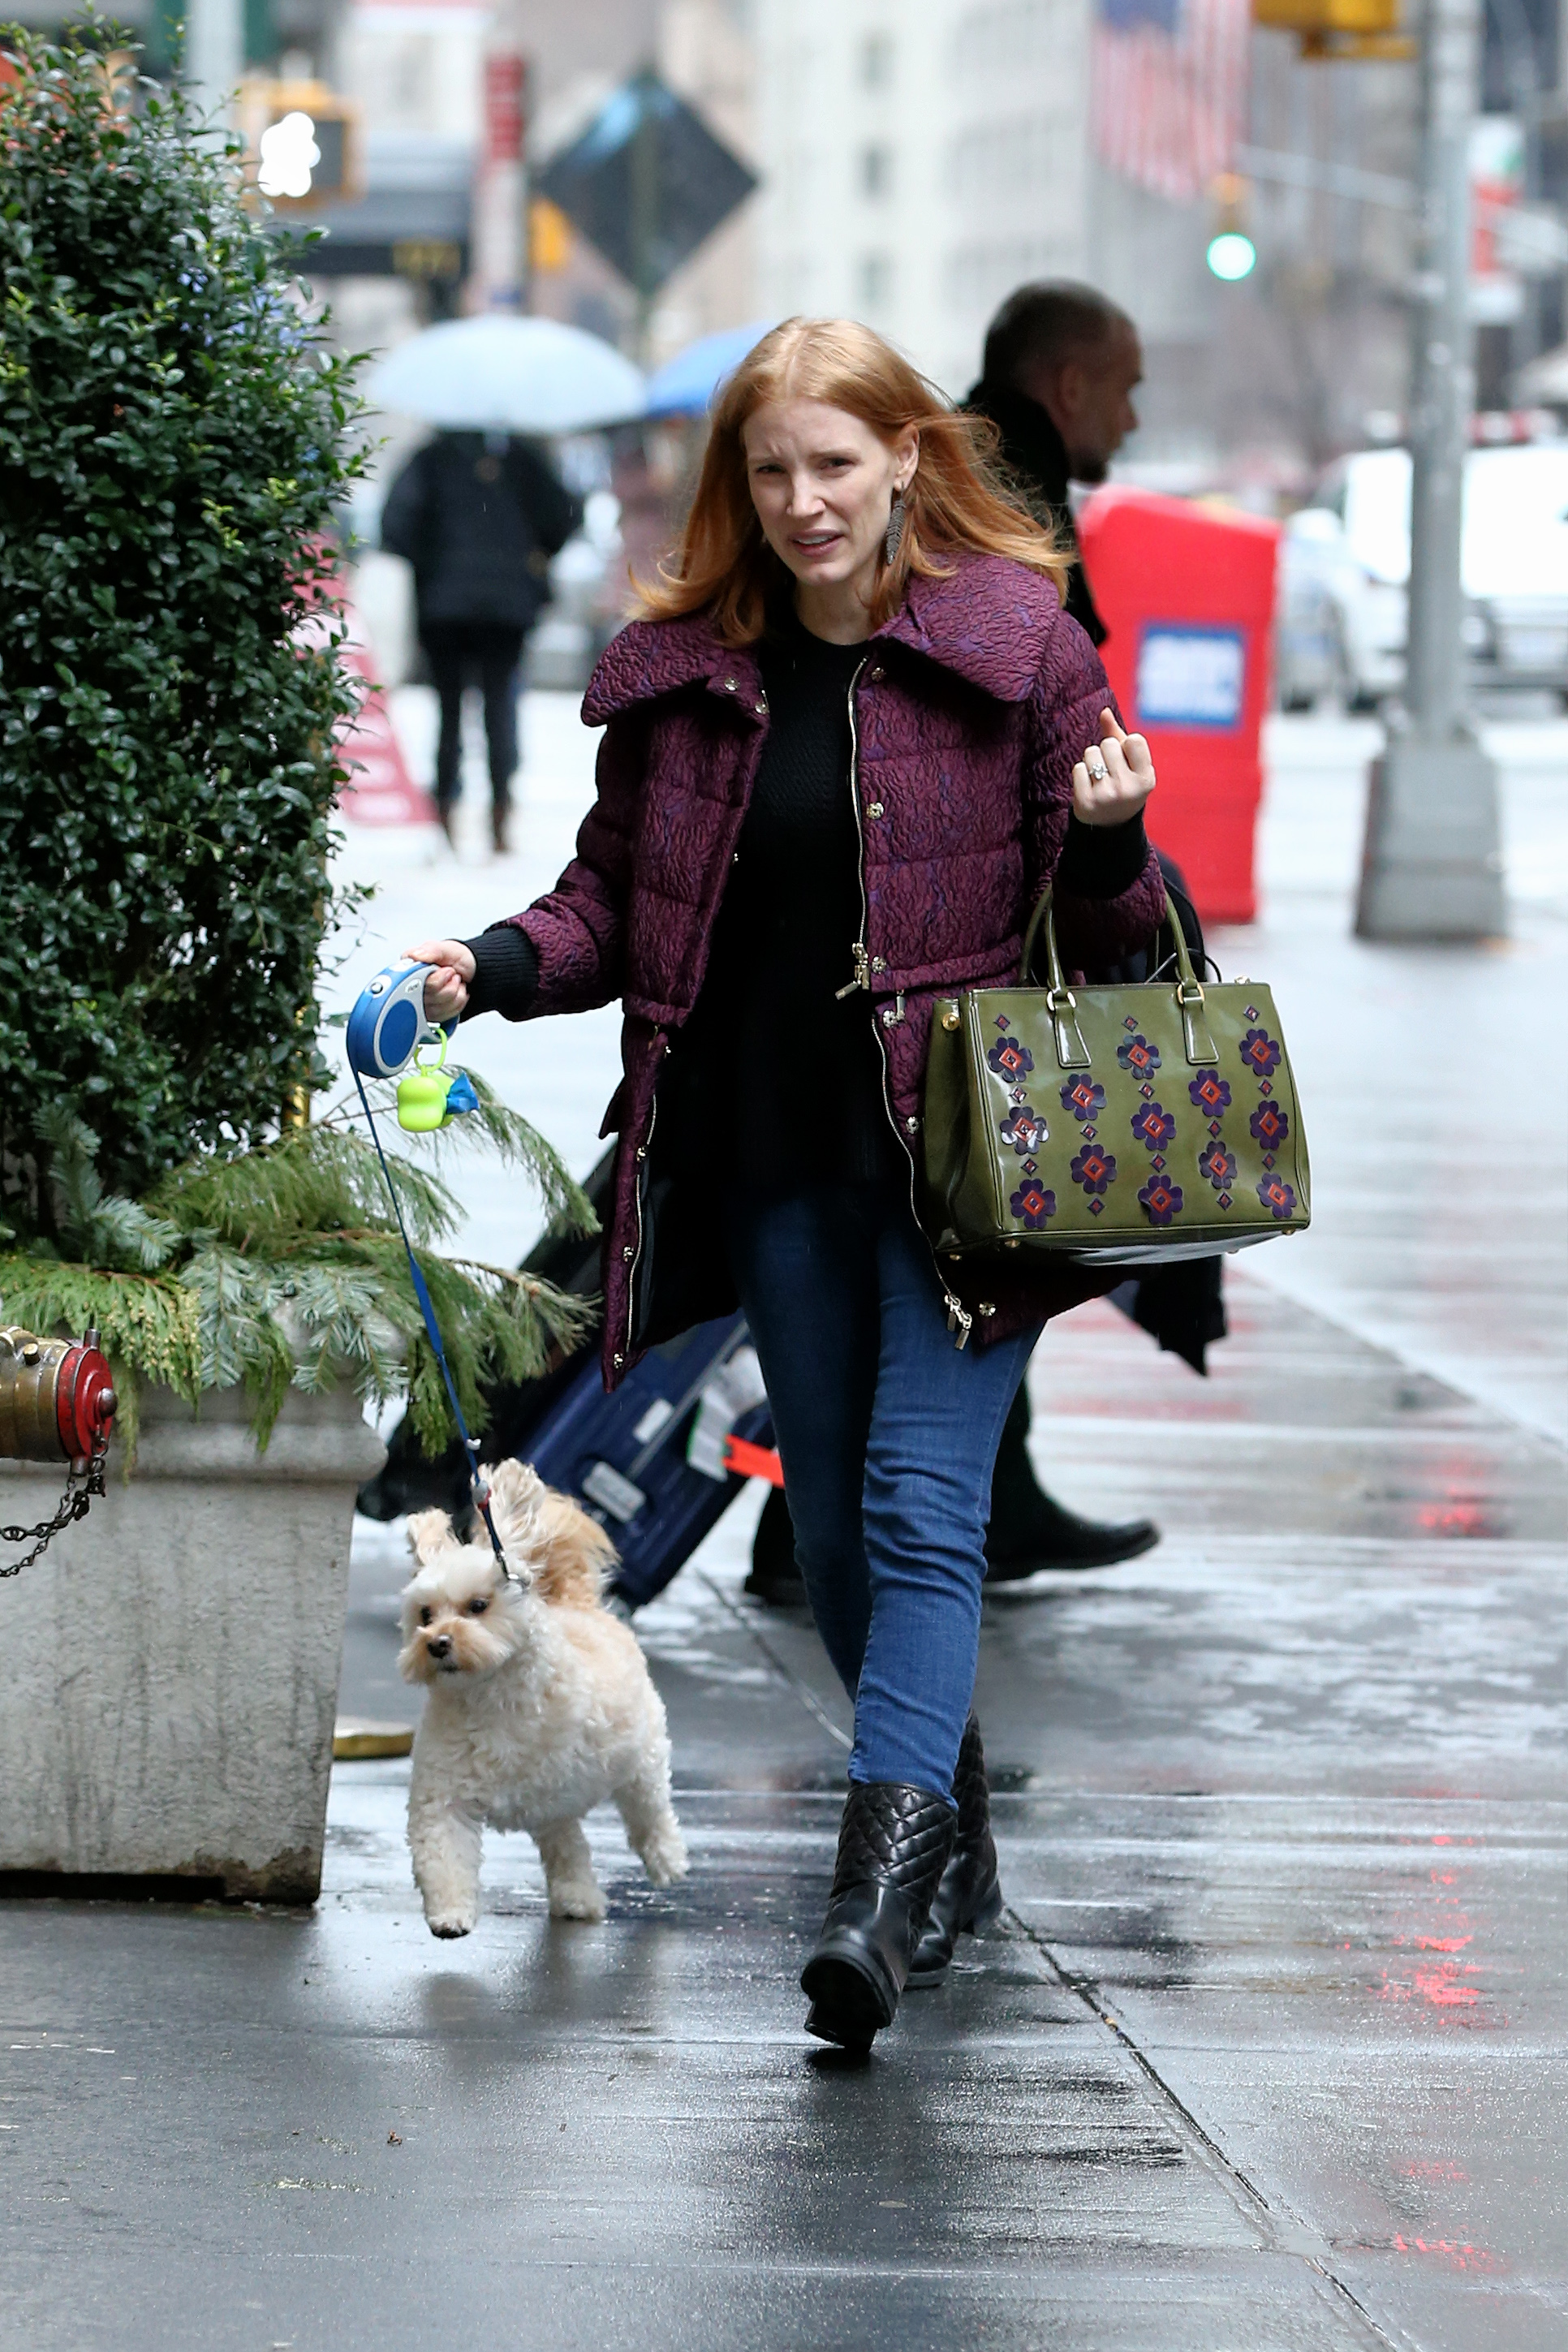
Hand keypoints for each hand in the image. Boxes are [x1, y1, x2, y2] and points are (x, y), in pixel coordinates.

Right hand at [405, 939, 475, 1021]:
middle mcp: (411, 986)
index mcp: (410, 968)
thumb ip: (431, 951)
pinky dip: (456, 1005)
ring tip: (455, 983)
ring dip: (453, 996)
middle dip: (448, 987)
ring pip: (435, 1010)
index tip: (448, 971)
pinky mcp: (429, 1014)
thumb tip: (415, 956)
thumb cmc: (456, 959)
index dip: (436, 980)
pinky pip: (443, 1017)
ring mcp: (419, 1002)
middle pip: (426, 999)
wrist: (472, 971)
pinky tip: (456, 994)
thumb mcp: (447, 949)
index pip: (412, 982)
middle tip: (453, 974)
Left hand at [1072, 709, 1154, 828]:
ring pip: (1090, 753)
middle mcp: (1128, 788)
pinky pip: (1077, 768)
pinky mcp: (1085, 802)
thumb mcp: (1131, 764)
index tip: (1127, 762)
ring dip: (1091, 761)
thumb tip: (1103, 711)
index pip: (1133, 739)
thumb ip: (1118, 736)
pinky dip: (1080, 773)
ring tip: (1099, 778)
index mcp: (1146, 779)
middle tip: (1110, 772)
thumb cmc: (1123, 785)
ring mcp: (1106, 796)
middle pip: (1108, 744)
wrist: (1109, 826)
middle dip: (1106, 752)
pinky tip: (1088, 786)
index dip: (1126, 746)